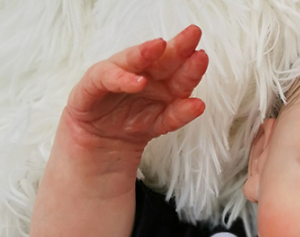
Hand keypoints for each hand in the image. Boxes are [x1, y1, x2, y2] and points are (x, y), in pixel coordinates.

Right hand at [64, 24, 208, 153]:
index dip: (192, 65)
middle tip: (192, 34)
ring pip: (135, 61)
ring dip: (147, 52)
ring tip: (160, 45)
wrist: (104, 139)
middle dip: (178, 46)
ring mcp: (120, 75)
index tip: (203, 55)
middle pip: (163, 59)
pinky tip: (137, 81)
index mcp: (164, 83)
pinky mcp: (95, 84)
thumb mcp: (161, 123)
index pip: (181, 71)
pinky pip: (109, 78)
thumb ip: (178, 114)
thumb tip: (199, 104)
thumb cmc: (135, 123)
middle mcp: (144, 74)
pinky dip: (123, 79)